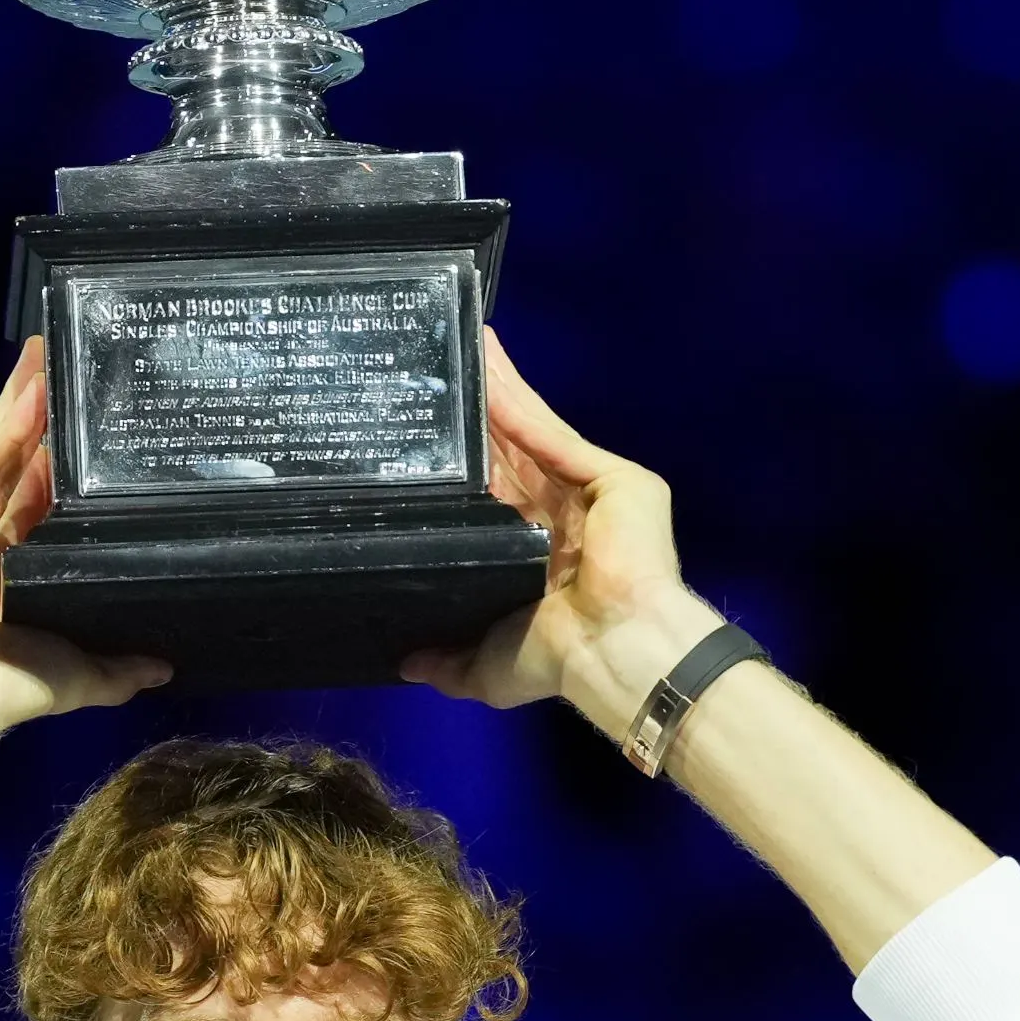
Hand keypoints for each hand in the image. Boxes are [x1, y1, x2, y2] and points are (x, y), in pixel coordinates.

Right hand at [0, 336, 168, 727]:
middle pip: (9, 473)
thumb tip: (164, 665)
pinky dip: (4, 426)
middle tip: (72, 376)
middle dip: (40, 427)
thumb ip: (118, 667)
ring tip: (55, 361)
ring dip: (23, 409)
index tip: (88, 442)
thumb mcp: (78, 674)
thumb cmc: (9, 683)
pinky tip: (35, 394)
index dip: (58, 475)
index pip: (31, 513)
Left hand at [401, 330, 718, 736]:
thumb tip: (407, 662)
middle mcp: (562, 518)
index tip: (428, 441)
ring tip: (463, 353)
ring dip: (498, 395)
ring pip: (532, 434)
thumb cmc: (556, 658)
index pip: (494, 498)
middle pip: (511, 455)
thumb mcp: (486, 668)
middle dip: (478, 418)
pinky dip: (519, 405)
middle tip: (439, 376)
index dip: (464, 468)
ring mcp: (589, 493)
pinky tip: (490, 375)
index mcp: (537, 556)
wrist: (610, 649)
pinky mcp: (612, 478)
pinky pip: (553, 434)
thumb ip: (448, 661)